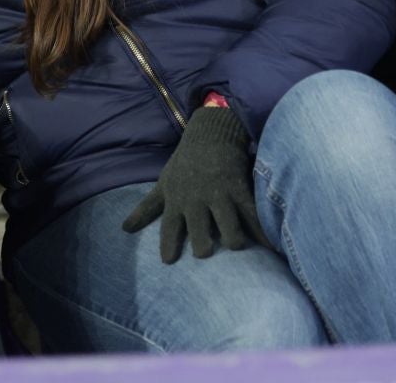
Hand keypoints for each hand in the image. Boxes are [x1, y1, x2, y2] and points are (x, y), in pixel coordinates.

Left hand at [120, 104, 268, 262]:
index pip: (169, 227)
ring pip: (228, 227)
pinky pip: (251, 214)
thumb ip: (146, 209)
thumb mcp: (163, 185)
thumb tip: (124, 230)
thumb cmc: (184, 164)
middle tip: (207, 253)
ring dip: (234, 240)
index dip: (168, 245)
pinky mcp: (239, 188)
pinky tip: (270, 247)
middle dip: (204, 246)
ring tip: (237, 247)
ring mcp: (219, 194)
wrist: (210, 134)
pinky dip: (261, 231)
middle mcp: (196, 200)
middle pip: (200, 232)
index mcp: (176, 200)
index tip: (168, 261)